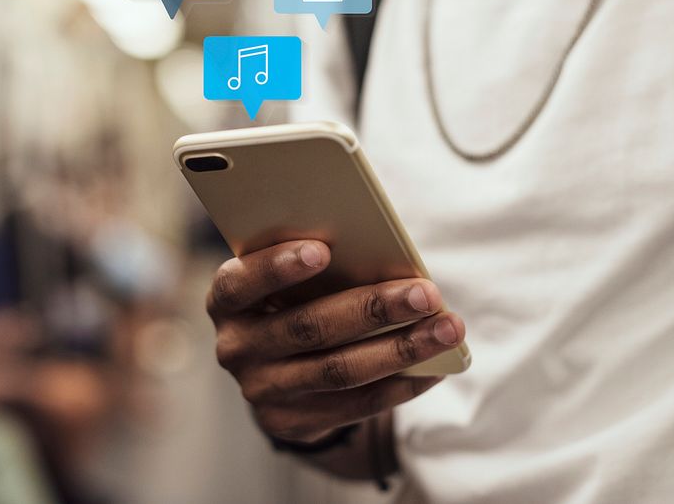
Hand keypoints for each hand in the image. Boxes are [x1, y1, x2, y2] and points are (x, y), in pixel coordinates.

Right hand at [208, 240, 464, 443]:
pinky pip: (353, 406)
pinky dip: (399, 385)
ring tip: (447, 329)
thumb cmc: (293, 296)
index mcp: (227, 299)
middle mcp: (236, 347)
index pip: (242, 282)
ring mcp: (260, 390)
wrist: (274, 366)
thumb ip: (314, 264)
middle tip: (425, 294)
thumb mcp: (287, 277)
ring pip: (338, 370)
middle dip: (372, 309)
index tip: (322, 250)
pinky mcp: (289, 422)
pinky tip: (435, 369)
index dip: (278, 267)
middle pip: (308, 327)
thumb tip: (382, 255)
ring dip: (400, 349)